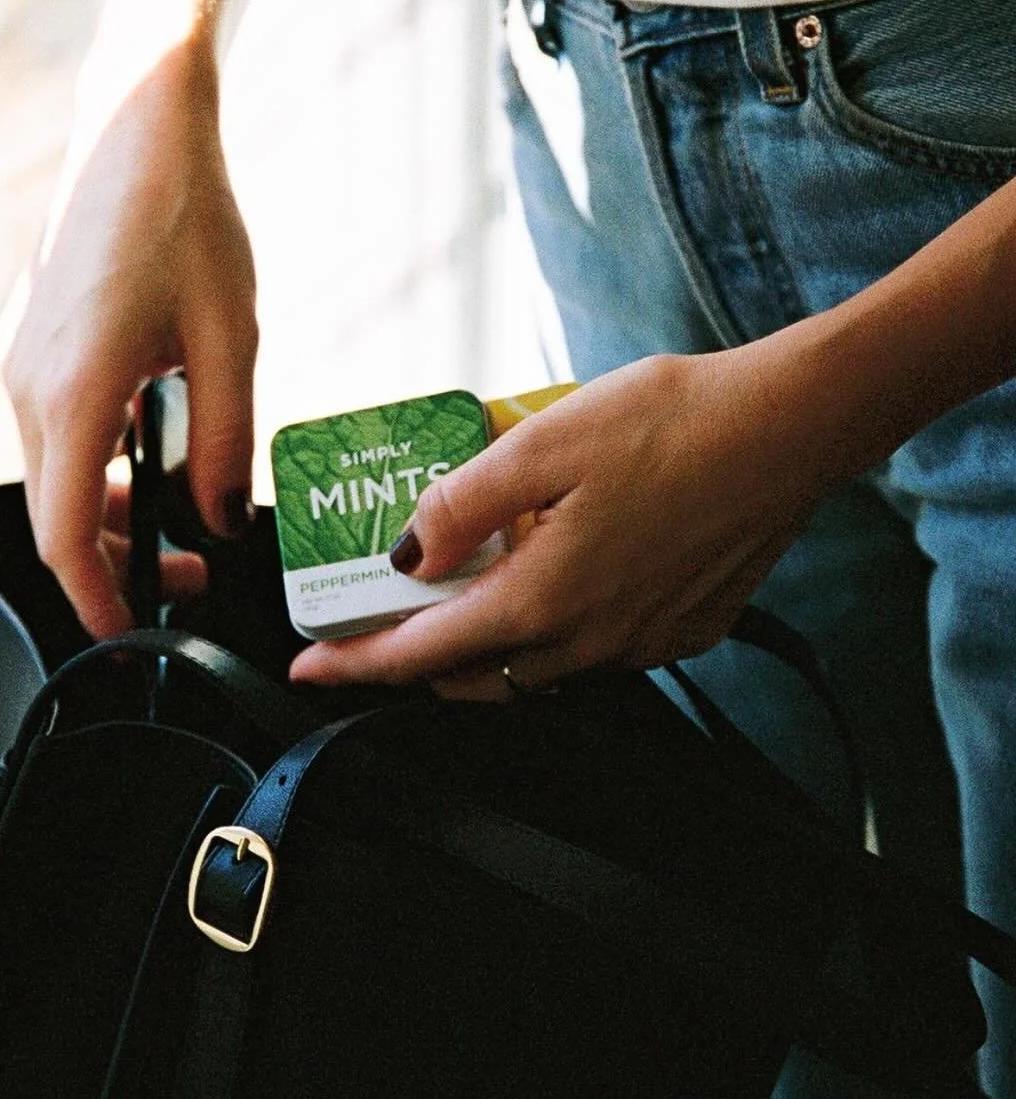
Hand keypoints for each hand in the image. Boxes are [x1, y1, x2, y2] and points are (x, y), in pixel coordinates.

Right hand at [2, 40, 257, 638]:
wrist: (138, 125)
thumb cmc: (189, 218)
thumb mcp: (229, 340)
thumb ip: (226, 443)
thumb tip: (221, 520)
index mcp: (74, 390)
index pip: (63, 534)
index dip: (94, 598)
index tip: (128, 634)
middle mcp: (27, 383)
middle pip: (57, 511)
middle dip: (117, 556)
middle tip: (196, 567)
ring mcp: (19, 359)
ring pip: (53, 470)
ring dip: (109, 505)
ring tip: (184, 508)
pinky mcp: (28, 340)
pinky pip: (53, 425)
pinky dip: (96, 458)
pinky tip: (154, 437)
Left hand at [288, 346, 833, 696]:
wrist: (791, 426)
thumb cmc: (669, 421)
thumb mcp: (542, 441)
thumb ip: (462, 504)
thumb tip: (405, 554)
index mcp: (543, 597)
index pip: (423, 653)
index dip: (356, 663)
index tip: (307, 668)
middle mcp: (590, 640)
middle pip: (474, 676)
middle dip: (414, 662)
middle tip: (376, 625)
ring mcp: (642, 643)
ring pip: (533, 670)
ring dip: (482, 647)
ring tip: (457, 594)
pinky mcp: (684, 629)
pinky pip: (592, 652)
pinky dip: (547, 632)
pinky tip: (549, 577)